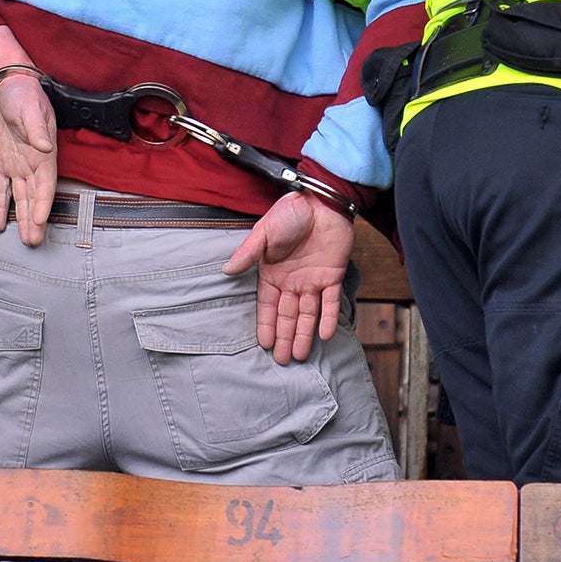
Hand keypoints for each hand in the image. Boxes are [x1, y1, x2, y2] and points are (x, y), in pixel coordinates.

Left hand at [0, 71, 55, 243]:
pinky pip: (0, 189)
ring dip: (21, 218)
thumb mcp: (29, 108)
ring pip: (20, 198)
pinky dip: (0, 206)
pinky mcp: (0, 163)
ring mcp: (16, 165)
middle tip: (34, 241)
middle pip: (35, 197)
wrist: (3, 86)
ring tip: (24, 240)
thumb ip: (36, 128)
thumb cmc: (22, 94)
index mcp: (43, 153)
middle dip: (35, 220)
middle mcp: (32, 163)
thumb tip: (45, 146)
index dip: (44, 204)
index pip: (45, 184)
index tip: (41, 221)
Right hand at [222, 191, 354, 363]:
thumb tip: (226, 271)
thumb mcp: (264, 232)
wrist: (322, 200)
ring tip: (301, 356)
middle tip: (283, 361)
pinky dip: (329, 318)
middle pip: (288, 315)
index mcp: (273, 272)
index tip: (265, 345)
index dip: (267, 324)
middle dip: (285, 337)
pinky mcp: (333, 275)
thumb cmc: (290, 212)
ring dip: (304, 334)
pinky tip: (325, 335)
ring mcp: (313, 279)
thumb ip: (248, 253)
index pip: (268, 305)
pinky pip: (331, 301)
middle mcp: (292, 281)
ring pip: (308, 313)